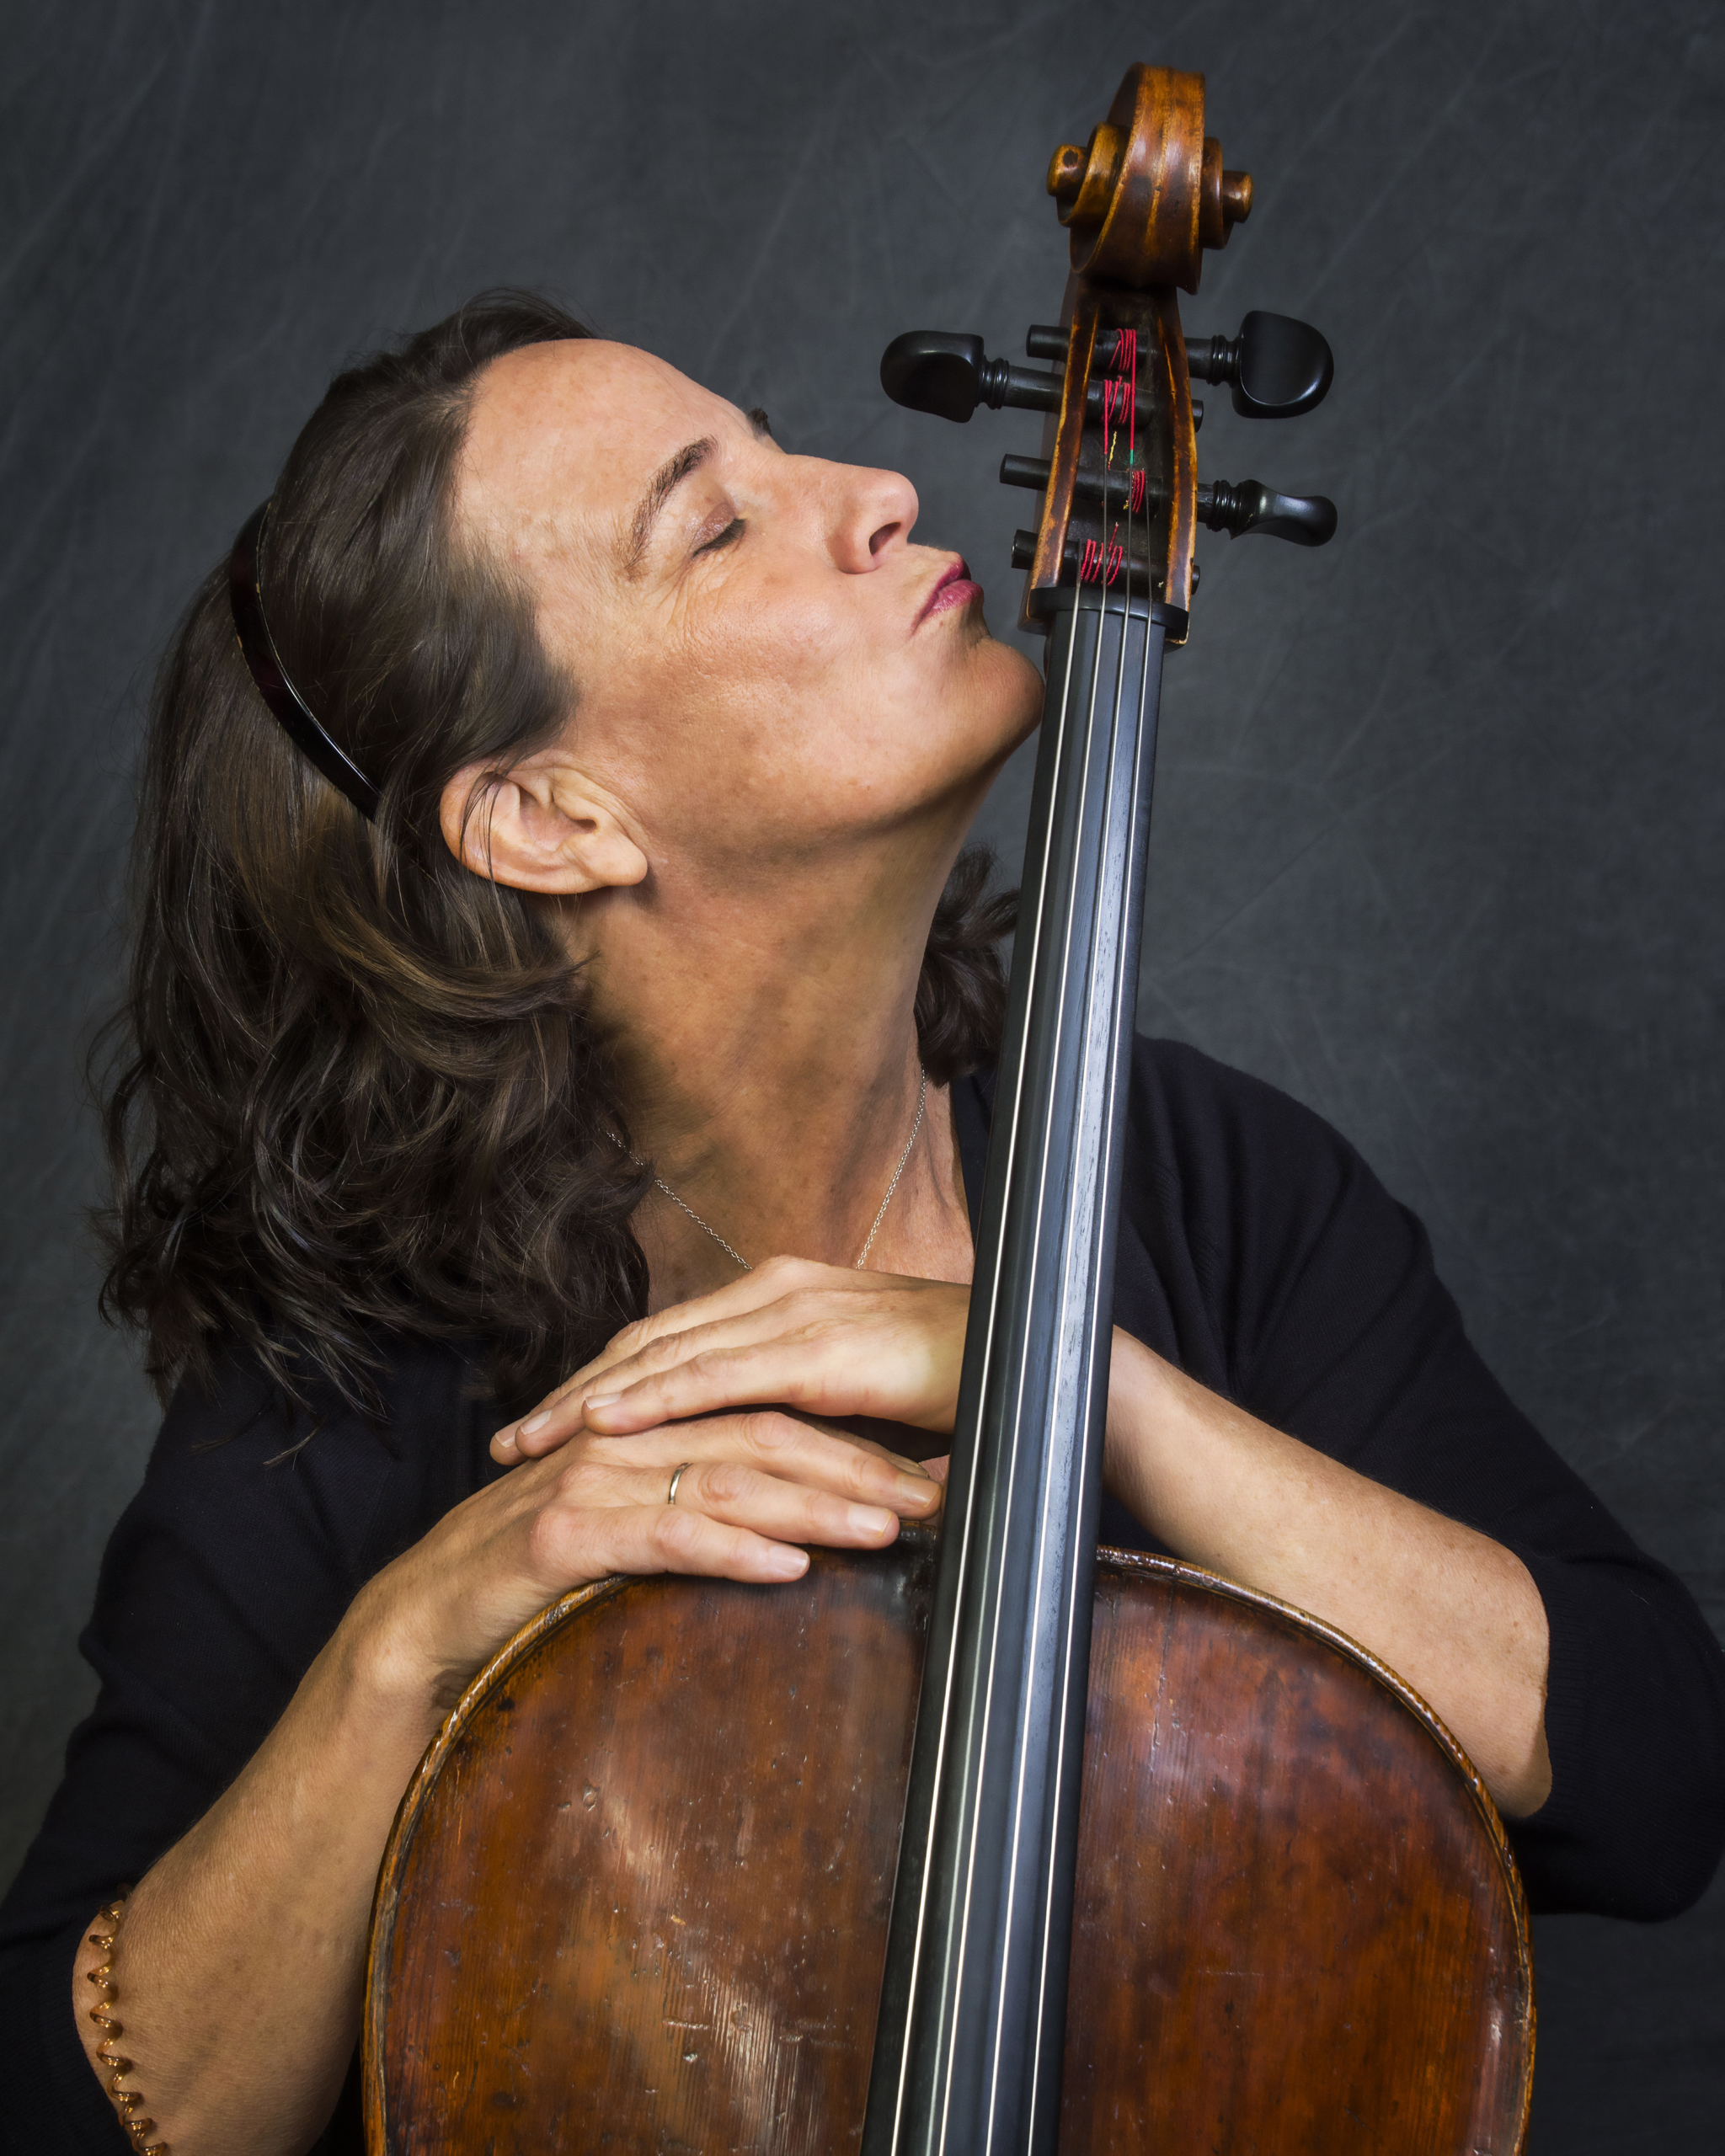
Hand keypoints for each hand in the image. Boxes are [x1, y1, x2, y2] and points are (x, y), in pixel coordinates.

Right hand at [358, 1396, 941, 1719]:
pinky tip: (787, 1568)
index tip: (923, 1476)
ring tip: (883, 1532)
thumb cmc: (535, 1580)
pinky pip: (665, 1534)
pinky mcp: (564, 1533)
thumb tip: (798, 1531)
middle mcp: (627, 1436)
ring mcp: (593, 1479)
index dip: (852, 1444)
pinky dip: (732, 1549)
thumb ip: (700, 1512)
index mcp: (651, 1426)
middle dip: (856, 1468)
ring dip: (815, 1505)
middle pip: (764, 1435)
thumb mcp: (631, 1535)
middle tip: (931, 1500)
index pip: (770, 1418)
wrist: (425, 1619)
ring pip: (725, 1477)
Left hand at [491, 1255, 970, 1463]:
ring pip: (664, 1357)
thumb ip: (802, 1407)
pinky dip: (653, 1397)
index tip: (546, 1423)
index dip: (600, 1379)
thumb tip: (760, 1453)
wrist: (1033, 1362)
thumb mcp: (856, 1396)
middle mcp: (775, 1290)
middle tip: (508, 1442)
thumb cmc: (954, 1383)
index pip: (669, 1340)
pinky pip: (717, 1375)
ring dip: (588, 1401)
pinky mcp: (814, 1348)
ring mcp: (792, 1313)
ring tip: (531, 1441)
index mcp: (781, 1296)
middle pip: (647, 1343)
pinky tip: (604, 1423)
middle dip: (571, 1394)